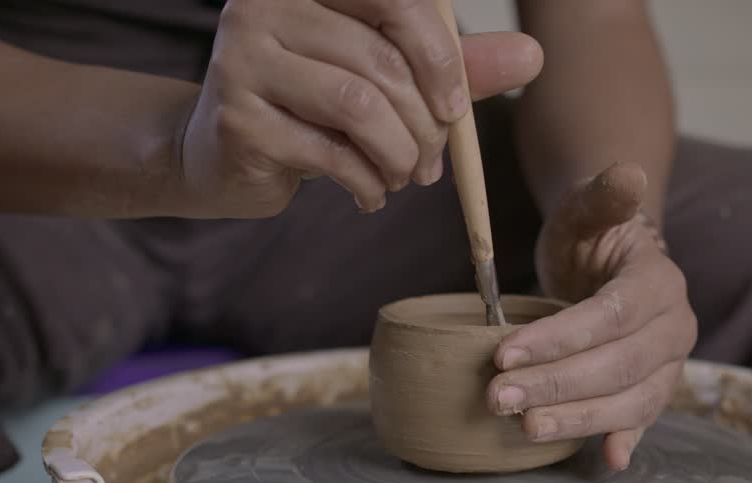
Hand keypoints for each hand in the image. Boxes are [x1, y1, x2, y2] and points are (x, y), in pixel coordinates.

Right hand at [178, 0, 542, 217]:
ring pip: (358, 106)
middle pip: (381, 61)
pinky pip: (329, 152)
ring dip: (398, 155)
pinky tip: (369, 194)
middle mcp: (264, 7)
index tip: (455, 109)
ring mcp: (242, 59)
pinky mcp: (238, 118)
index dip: (440, 55)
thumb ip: (451, 65)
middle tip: (430, 163)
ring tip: (402, 177)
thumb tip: (530, 57)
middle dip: (424, 124)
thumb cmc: (309, 108)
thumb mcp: (383, 78)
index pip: (395, 0)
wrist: (220, 156)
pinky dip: (366, 182)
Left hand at [487, 162, 696, 469]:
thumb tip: (630, 171)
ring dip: (578, 419)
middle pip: (618, 366)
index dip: (559, 339)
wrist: (609, 260)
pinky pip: (643, 418)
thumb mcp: (589, 207)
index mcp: (659, 281)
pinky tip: (607, 461)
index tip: (504, 353)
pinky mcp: (653, 389)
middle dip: (556, 385)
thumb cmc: (591, 233)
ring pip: (630, 400)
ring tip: (524, 427)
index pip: (610, 316)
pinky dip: (626, 440)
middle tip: (497, 397)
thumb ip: (604, 193)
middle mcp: (673, 326)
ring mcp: (667, 364)